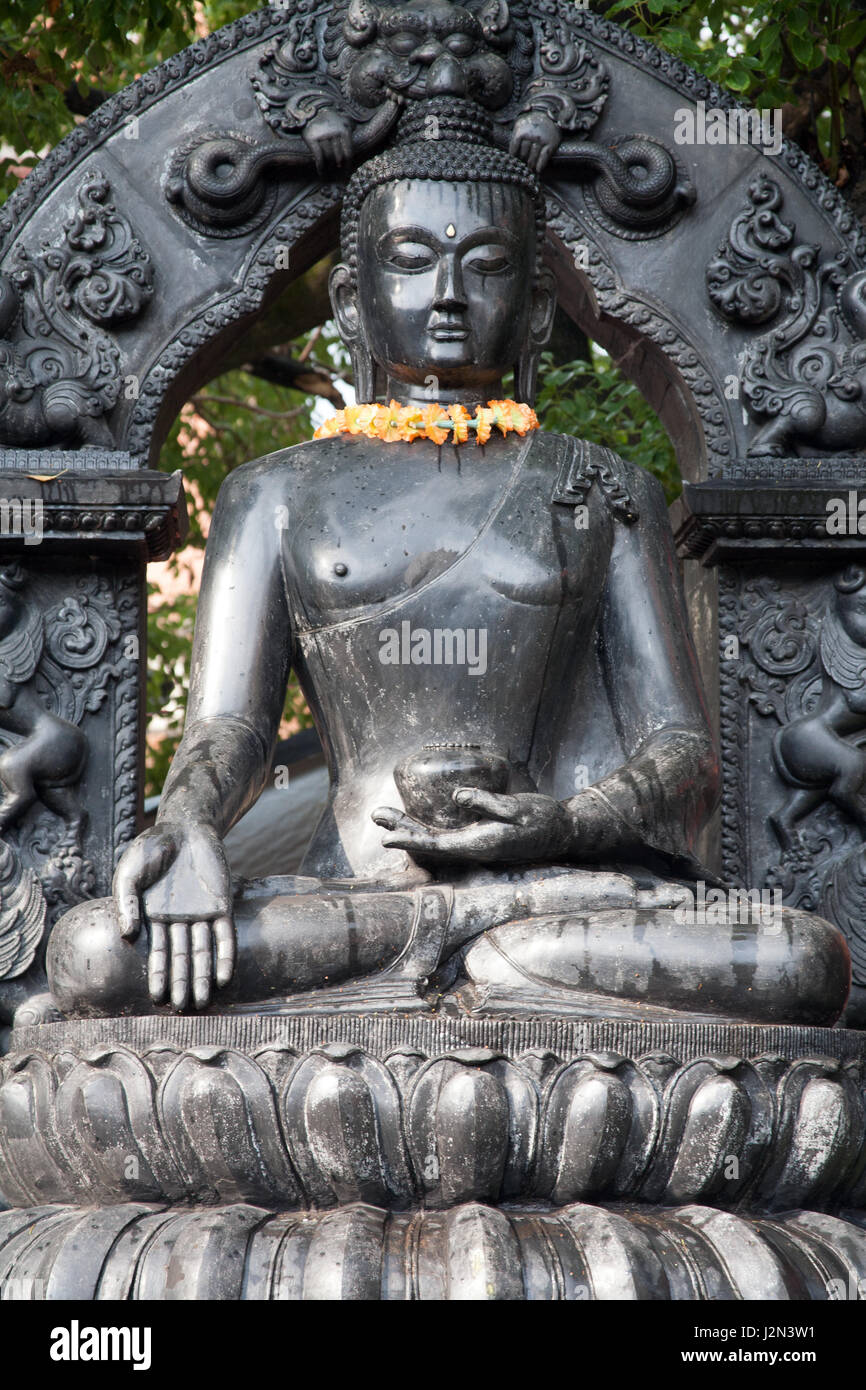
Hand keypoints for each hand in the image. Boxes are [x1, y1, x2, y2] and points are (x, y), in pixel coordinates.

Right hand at [112, 821, 234, 1011]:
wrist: (184, 824)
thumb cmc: (152, 847)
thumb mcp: (130, 872)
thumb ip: (126, 902)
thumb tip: (129, 935)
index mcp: (155, 917)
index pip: (158, 952)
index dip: (159, 974)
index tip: (158, 998)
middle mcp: (179, 920)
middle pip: (182, 957)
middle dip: (182, 983)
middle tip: (183, 1010)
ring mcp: (202, 913)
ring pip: (204, 951)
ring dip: (204, 976)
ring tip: (203, 1002)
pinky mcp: (222, 904)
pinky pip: (225, 935)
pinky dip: (225, 955)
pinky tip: (224, 977)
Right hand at [303, 110, 353, 172]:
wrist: (311, 111)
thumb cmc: (329, 120)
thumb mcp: (343, 120)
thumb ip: (350, 129)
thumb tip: (355, 139)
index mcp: (344, 130)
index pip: (348, 153)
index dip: (348, 166)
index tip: (346, 174)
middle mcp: (334, 132)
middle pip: (339, 158)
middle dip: (339, 169)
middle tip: (337, 176)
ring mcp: (323, 135)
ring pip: (329, 158)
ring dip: (329, 169)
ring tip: (328, 175)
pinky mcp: (312, 138)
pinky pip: (319, 157)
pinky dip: (321, 167)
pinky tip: (321, 172)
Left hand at [372, 788, 572, 863]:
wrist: (562, 832)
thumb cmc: (541, 819)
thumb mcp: (517, 808)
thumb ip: (487, 803)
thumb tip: (456, 796)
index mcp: (479, 844)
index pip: (435, 844)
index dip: (408, 838)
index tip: (385, 834)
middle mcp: (473, 849)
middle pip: (429, 843)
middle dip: (402, 830)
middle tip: (377, 815)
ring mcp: (476, 845)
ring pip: (435, 841)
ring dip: (411, 830)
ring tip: (388, 817)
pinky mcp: (479, 839)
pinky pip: (445, 838)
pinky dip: (427, 830)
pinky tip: (417, 822)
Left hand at [509, 112, 560, 171]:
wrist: (549, 113)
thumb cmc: (532, 121)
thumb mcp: (520, 124)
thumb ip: (515, 136)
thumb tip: (511, 153)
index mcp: (522, 131)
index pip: (514, 148)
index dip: (513, 156)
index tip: (513, 161)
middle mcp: (531, 136)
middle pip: (524, 153)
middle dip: (522, 160)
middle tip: (523, 165)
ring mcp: (541, 140)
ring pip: (533, 157)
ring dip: (531, 164)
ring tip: (530, 168)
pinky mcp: (550, 143)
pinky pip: (544, 157)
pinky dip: (541, 164)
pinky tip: (538, 170)